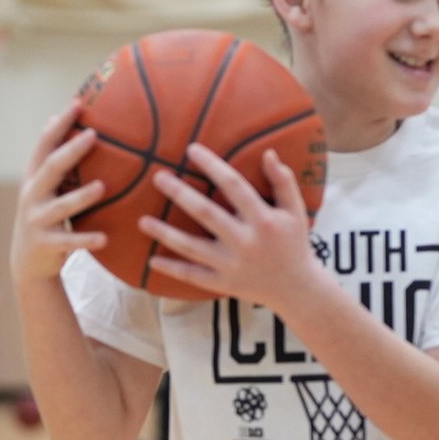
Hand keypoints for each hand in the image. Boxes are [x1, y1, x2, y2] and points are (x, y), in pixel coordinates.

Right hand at [10, 102, 107, 284]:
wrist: (28, 262)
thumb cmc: (44, 216)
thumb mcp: (42, 187)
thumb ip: (50, 158)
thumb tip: (54, 117)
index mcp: (33, 178)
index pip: (45, 146)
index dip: (60, 125)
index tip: (77, 104)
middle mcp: (32, 196)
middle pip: (51, 169)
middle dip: (71, 151)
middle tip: (94, 135)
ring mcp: (37, 220)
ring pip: (61, 206)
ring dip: (81, 196)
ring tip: (102, 187)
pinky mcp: (46, 245)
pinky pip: (69, 242)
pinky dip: (86, 240)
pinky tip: (105, 238)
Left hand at [143, 143, 318, 310]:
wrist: (296, 289)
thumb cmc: (293, 243)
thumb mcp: (295, 211)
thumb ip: (283, 181)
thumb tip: (267, 152)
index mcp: (263, 220)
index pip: (234, 186)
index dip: (212, 165)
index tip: (191, 149)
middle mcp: (245, 242)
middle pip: (206, 213)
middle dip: (181, 194)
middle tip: (158, 177)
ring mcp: (231, 265)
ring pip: (192, 247)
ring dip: (165, 234)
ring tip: (142, 220)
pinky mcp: (222, 284)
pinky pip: (192, 276)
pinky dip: (172, 269)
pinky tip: (151, 260)